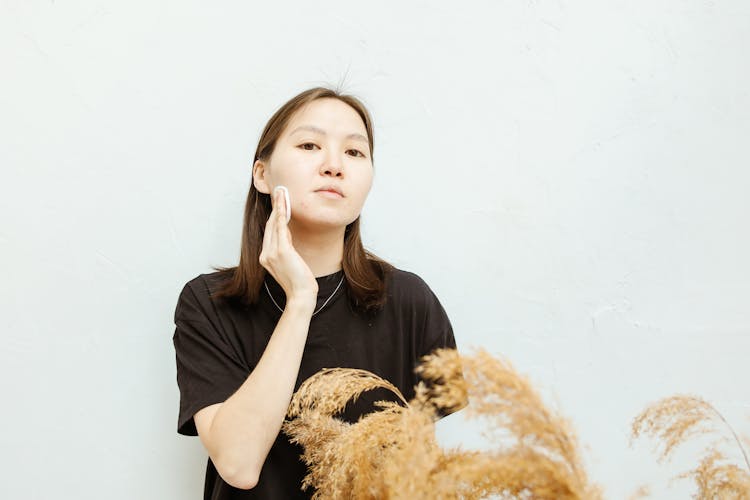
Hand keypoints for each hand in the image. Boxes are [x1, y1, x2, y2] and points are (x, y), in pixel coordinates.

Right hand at [259, 187, 317, 304]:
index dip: (274, 215)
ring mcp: (271, 253)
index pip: (270, 231)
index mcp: (265, 257)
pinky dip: (281, 214)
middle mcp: (265, 254)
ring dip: (278, 206)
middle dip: (275, 207)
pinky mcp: (281, 252)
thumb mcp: (290, 261)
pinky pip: (280, 228)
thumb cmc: (299, 281)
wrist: (301, 295)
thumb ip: (285, 246)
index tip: (278, 202)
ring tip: (282, 192)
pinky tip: (284, 204)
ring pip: (274, 224)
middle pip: (270, 225)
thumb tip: (286, 230)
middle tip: (280, 191)